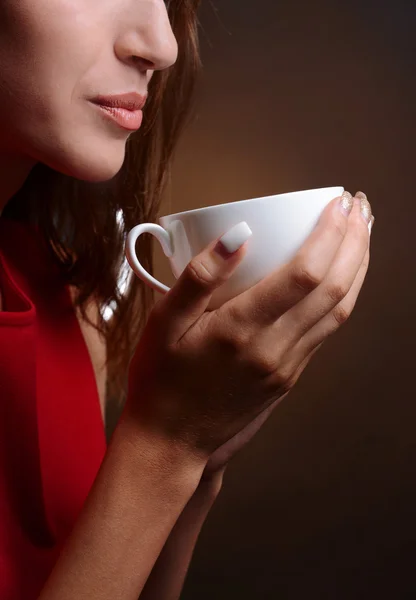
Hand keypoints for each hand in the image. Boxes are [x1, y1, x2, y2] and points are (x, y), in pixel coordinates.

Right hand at [126, 192, 372, 463]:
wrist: (171, 440)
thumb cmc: (160, 380)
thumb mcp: (163, 322)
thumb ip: (199, 277)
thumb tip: (238, 233)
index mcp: (241, 331)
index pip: (304, 274)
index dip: (329, 234)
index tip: (339, 202)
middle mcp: (274, 350)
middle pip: (334, 288)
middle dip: (354, 242)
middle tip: (359, 206)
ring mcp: (287, 366)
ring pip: (340, 310)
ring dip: (358, 267)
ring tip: (363, 233)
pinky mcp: (290, 376)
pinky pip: (327, 330)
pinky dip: (344, 295)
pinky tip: (343, 276)